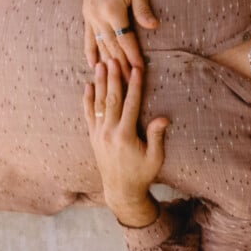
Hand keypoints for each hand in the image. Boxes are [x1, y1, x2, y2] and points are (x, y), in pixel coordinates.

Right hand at [82, 0, 158, 80]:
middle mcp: (98, 16)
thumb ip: (143, 8)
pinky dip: (91, 52)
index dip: (134, 57)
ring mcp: (90, 17)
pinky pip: (88, 38)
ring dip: (107, 65)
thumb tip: (154, 27)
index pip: (126, 41)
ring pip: (100, 46)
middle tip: (129, 86)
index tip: (142, 72)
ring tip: (114, 81)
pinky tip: (93, 65)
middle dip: (122, 68)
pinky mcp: (86, 14)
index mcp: (113, 10)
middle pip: (112, 48)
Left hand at [83, 60, 168, 226]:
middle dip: (113, 77)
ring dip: (100, 83)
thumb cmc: (142, 174)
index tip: (137, 69)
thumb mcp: (155, 157)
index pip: (131, 104)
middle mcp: (109, 133)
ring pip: (98, 104)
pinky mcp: (93, 137)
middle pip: (111, 99)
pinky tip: (88, 86)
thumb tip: (163, 117)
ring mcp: (99, 134)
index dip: (134, 85)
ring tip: (100, 65)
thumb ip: (156, 136)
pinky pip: (89, 115)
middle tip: (113, 59)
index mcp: (125, 136)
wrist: (121, 191)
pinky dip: (88, 100)